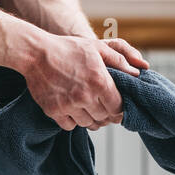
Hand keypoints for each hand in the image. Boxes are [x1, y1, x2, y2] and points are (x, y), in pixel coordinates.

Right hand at [21, 33, 147, 130]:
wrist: (36, 53)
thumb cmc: (68, 48)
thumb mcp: (97, 48)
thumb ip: (120, 60)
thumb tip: (138, 72)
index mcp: (100, 81)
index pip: (118, 107)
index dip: (120, 109)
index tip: (117, 107)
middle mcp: (85, 96)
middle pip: (104, 117)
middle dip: (106, 114)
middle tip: (104, 108)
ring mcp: (68, 105)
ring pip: (88, 124)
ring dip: (91, 119)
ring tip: (89, 109)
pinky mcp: (53, 110)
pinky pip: (70, 126)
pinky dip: (74, 121)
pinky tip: (73, 111)